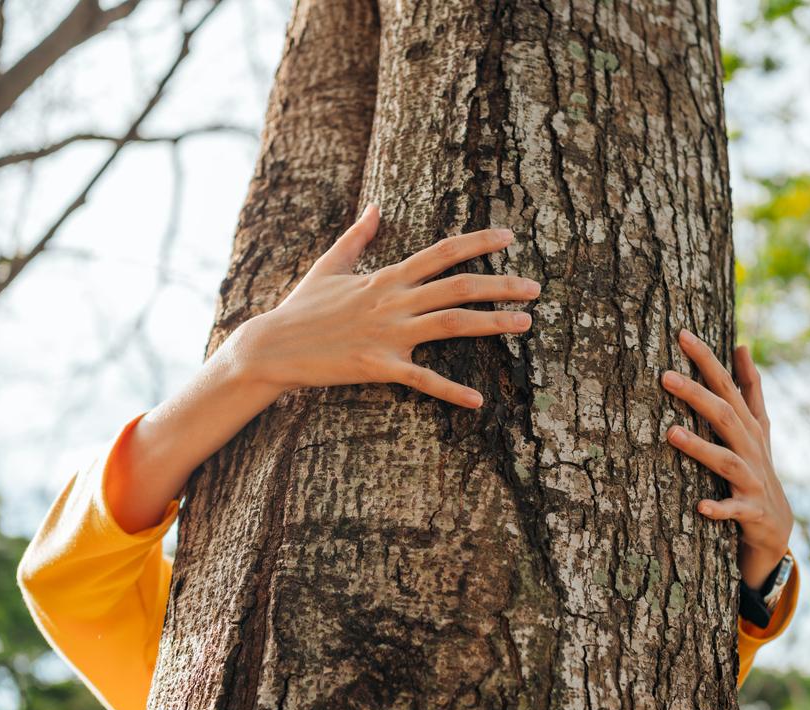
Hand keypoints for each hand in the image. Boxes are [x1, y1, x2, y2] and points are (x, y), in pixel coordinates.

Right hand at [236, 204, 539, 407]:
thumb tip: (374, 207)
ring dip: (492, 324)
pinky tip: (479, 401)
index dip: (478, 243)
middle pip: (458, 287)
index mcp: (386, 277)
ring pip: (451, 324)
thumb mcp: (330, 265)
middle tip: (537, 288)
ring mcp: (388, 334)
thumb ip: (357, 237)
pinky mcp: (379, 367)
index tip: (510, 237)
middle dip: (501, 285)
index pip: (441, 252)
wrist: (272, 346)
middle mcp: (393, 301)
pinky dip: (451, 390)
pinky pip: (422, 379)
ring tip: (526, 324)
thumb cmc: (302, 308)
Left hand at [660, 329, 792, 588]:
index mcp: (749, 427)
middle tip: (664, 375)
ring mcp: (753, 481)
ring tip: (672, 434)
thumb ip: (749, 389)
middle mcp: (752, 449)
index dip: (708, 360)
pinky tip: (700, 508)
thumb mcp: (755, 428)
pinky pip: (734, 511)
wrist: (776, 527)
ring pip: (727, 462)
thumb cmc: (756, 469)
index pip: (728, 386)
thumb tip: (741, 345)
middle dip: (697, 395)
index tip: (682, 334)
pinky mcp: (751, 513)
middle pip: (725, 416)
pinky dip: (719, 509)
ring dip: (700, 448)